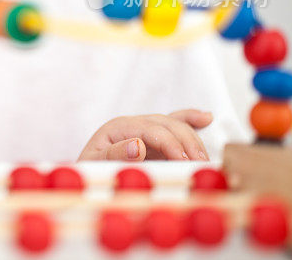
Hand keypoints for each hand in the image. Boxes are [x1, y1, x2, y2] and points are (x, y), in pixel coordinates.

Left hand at [77, 109, 212, 160]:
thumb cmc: (89, 169)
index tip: (184, 161)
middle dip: (186, 143)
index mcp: (118, 127)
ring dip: (192, 139)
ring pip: (174, 124)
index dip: (170, 143)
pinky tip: (206, 118)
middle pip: (166, 124)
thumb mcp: (93, 163)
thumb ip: (113, 154)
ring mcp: (144, 128)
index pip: (150, 129)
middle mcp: (133, 123)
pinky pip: (173, 122)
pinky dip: (190, 119)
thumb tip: (137, 145)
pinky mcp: (153, 137)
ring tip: (204, 159)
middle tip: (199, 164)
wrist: (85, 174)